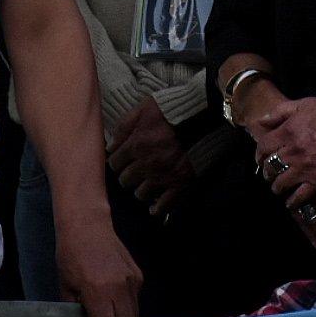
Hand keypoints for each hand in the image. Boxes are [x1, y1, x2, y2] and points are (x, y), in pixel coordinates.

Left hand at [55, 211, 141, 316]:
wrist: (87, 225)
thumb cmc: (71, 255)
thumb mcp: (67, 287)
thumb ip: (77, 311)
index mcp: (97, 292)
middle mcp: (118, 288)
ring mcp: (131, 281)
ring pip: (135, 315)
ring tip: (108, 310)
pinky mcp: (138, 275)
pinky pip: (136, 300)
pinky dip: (127, 304)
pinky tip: (113, 294)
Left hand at [105, 98, 193, 216]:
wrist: (206, 115)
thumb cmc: (174, 108)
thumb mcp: (144, 107)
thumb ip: (123, 126)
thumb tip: (110, 146)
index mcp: (136, 144)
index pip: (115, 163)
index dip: (117, 162)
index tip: (121, 162)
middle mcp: (147, 163)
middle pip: (126, 181)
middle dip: (127, 177)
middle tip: (132, 173)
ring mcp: (163, 176)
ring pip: (141, 194)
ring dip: (141, 190)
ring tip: (145, 186)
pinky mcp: (180, 184)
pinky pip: (164, 205)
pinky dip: (157, 209)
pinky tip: (154, 209)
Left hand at [251, 96, 315, 207]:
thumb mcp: (306, 103)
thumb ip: (280, 111)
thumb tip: (262, 120)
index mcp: (289, 130)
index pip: (263, 147)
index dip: (259, 154)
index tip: (261, 157)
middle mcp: (294, 150)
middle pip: (269, 166)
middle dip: (266, 171)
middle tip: (268, 173)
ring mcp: (307, 166)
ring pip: (280, 183)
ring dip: (277, 186)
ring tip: (278, 186)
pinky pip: (299, 197)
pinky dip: (292, 201)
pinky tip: (291, 200)